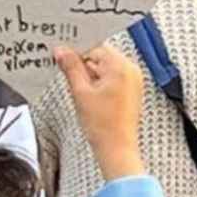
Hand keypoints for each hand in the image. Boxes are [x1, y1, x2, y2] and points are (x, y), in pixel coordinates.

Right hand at [55, 44, 144, 179]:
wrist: (117, 150)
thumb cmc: (104, 126)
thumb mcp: (81, 93)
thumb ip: (70, 68)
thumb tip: (62, 51)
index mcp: (120, 67)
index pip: (95, 47)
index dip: (76, 51)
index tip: (62, 56)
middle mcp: (130, 70)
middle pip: (101, 57)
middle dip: (84, 65)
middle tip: (69, 76)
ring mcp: (133, 81)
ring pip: (105, 68)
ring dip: (91, 76)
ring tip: (83, 93)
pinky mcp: (131, 92)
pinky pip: (112, 79)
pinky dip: (100, 84)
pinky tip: (91, 98)